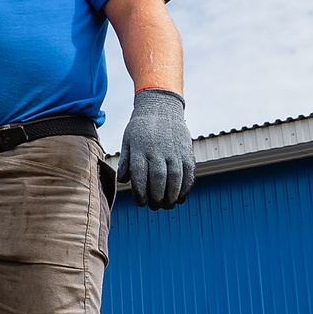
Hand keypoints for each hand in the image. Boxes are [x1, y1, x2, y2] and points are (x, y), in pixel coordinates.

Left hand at [118, 89, 194, 207]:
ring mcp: (174, 150)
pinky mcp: (186, 151)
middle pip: (159, 178)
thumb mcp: (128, 141)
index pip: (140, 175)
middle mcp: (157, 150)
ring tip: (167, 204)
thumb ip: (126, 162)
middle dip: (157, 196)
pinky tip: (180, 197)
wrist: (161, 108)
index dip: (140, 192)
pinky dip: (186, 187)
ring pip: (175, 177)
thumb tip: (123, 181)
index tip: (140, 203)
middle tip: (154, 206)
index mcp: (140, 149)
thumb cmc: (141, 129)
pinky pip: (189, 172)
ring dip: (172, 195)